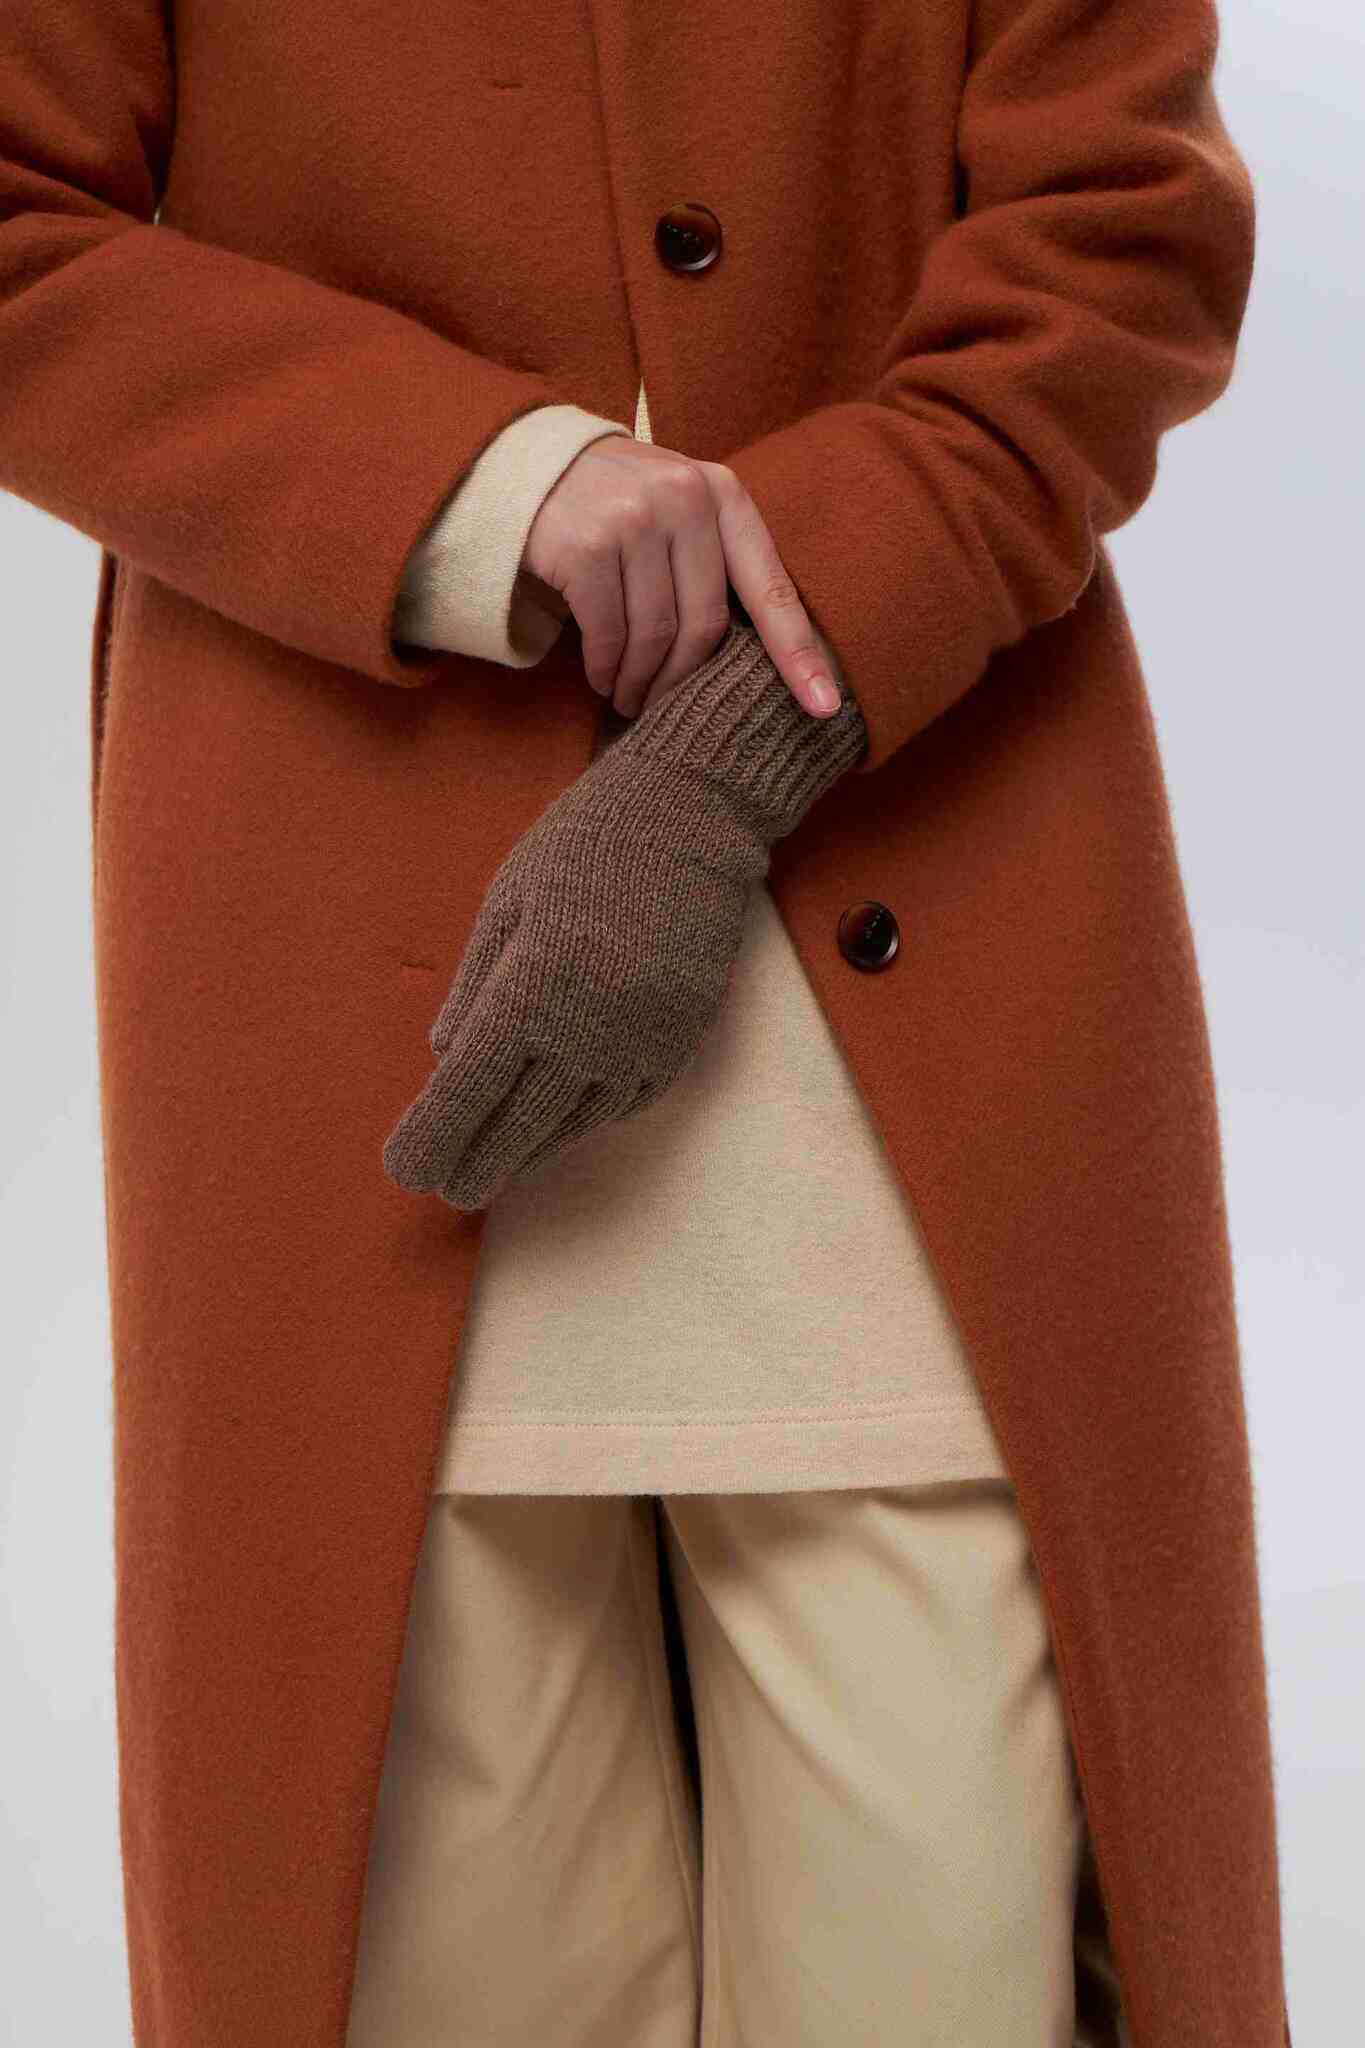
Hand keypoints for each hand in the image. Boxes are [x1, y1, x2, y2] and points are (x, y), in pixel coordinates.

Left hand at [382, 620, 866, 1209]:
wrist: (693, 819)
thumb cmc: (581, 847)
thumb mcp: (506, 903)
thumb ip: (474, 988)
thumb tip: (446, 1060)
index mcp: (531, 987)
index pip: (468, 1087)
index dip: (433, 1136)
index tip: (405, 1171)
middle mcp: (588, 1027)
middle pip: (518, 1124)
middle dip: (476, 1162)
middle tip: (446, 1190)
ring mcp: (640, 1040)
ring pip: (573, 1123)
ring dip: (529, 1151)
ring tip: (495, 1168)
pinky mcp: (679, 1040)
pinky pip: (620, 1103)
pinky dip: (582, 1122)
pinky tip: (558, 1128)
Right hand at [521, 433, 842, 722]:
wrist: (530, 467)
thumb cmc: (619, 505)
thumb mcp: (680, 509)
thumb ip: (717, 556)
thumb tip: (764, 653)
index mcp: (724, 495)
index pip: (772, 588)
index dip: (799, 653)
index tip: (825, 706)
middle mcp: (685, 499)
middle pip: (706, 625)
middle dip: (684, 680)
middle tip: (665, 707)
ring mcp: (634, 519)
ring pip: (655, 636)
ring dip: (641, 682)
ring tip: (630, 699)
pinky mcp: (586, 546)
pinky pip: (608, 634)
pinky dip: (606, 668)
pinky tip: (603, 677)